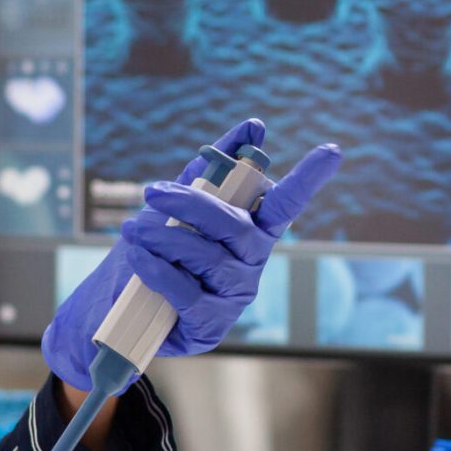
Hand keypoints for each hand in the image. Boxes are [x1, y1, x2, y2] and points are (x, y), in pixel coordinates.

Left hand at [42, 119, 340, 389]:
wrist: (118, 303)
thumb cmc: (157, 247)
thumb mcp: (180, 203)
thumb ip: (214, 167)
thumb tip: (254, 126)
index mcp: (253, 227)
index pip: (286, 202)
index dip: (308, 179)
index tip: (332, 151)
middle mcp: (253, 260)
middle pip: (235, 225)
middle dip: (191, 202)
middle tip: (153, 191)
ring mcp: (235, 294)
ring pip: (207, 256)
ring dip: (163, 237)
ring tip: (133, 229)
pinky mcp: (212, 324)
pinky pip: (187, 291)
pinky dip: (157, 269)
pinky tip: (138, 257)